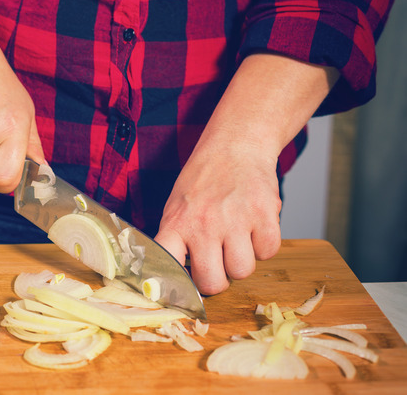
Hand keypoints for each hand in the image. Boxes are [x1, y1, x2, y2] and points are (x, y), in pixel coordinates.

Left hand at [154, 144, 281, 295]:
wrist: (235, 146)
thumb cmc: (203, 182)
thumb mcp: (176, 208)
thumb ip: (175, 241)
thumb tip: (171, 280)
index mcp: (176, 222)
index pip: (167, 266)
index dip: (174, 285)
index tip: (179, 290)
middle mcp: (204, 223)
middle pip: (212, 283)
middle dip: (217, 279)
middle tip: (217, 262)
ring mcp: (236, 219)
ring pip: (242, 272)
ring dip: (242, 261)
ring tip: (236, 239)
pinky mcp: (265, 214)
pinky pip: (269, 253)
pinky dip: (264, 245)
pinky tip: (254, 226)